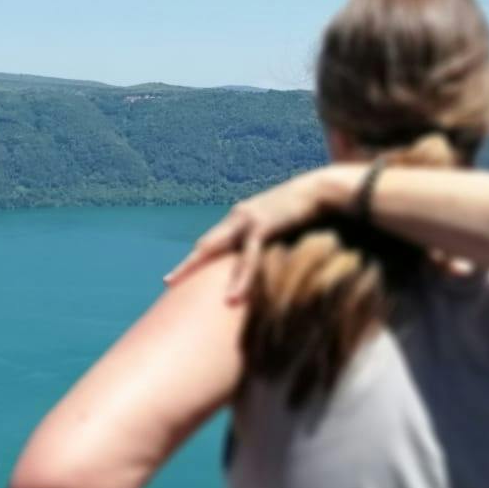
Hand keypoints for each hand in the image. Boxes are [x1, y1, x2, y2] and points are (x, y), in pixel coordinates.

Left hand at [165, 169, 341, 301]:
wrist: (320, 190)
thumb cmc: (303, 209)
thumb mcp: (279, 225)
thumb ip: (267, 239)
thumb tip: (264, 258)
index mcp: (239, 217)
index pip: (212, 240)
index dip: (197, 257)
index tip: (180, 271)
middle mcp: (238, 217)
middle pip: (206, 244)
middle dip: (187, 264)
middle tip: (168, 282)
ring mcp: (248, 220)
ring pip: (219, 250)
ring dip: (203, 272)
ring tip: (185, 289)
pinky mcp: (262, 227)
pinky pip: (248, 258)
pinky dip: (241, 279)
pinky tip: (235, 297)